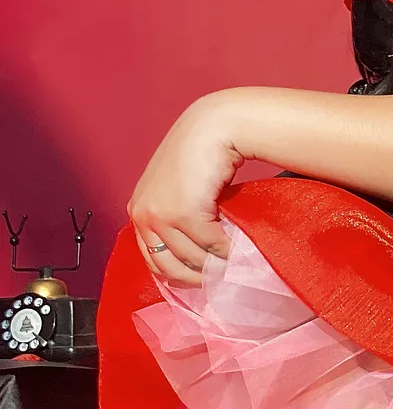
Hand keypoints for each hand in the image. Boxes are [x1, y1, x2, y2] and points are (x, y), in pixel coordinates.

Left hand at [127, 93, 242, 286]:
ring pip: (192, 258)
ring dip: (215, 264)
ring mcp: (161, 216)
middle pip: (169, 267)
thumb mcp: (176, 188)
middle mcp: (142, 215)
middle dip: (196, 277)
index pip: (152, 259)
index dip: (177, 274)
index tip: (199, 279)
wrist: (213, 128)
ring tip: (233, 263)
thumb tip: (196, 250)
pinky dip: (227, 249)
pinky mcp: (184, 214)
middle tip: (219, 280)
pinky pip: (211, 245)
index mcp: (138, 210)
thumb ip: (176, 215)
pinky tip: (238, 245)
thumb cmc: (199, 152)